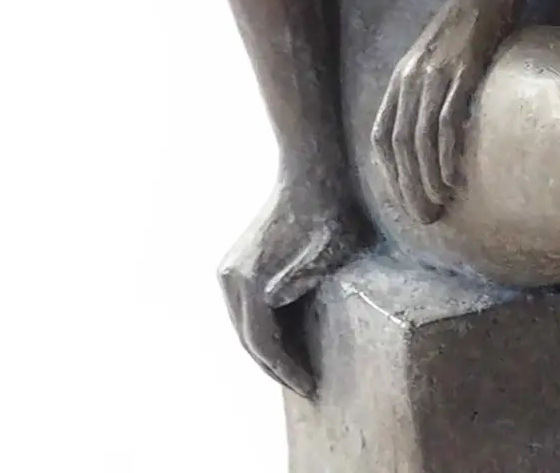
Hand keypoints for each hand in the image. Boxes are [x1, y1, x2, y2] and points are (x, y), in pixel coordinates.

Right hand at [218, 178, 368, 397]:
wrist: (311, 170)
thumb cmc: (329, 210)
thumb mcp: (330, 247)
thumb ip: (303, 276)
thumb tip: (274, 303)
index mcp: (249, 281)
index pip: (264, 344)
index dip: (286, 371)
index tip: (311, 388)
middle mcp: (230, 280)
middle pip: (249, 341)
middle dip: (277, 367)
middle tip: (307, 387)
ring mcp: (229, 272)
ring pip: (245, 327)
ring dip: (269, 351)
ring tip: (298, 371)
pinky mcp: (238, 266)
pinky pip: (249, 310)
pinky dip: (265, 330)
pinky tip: (289, 340)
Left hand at [373, 0, 504, 223]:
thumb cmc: (469, 21)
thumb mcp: (437, 55)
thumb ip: (429, 86)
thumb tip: (434, 125)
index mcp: (401, 78)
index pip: (383, 136)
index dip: (390, 174)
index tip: (406, 200)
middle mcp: (410, 78)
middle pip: (400, 144)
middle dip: (408, 186)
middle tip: (425, 217)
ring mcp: (435, 74)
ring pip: (420, 138)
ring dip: (427, 178)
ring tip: (440, 205)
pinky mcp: (463, 70)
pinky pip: (447, 120)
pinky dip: (446, 153)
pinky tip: (453, 175)